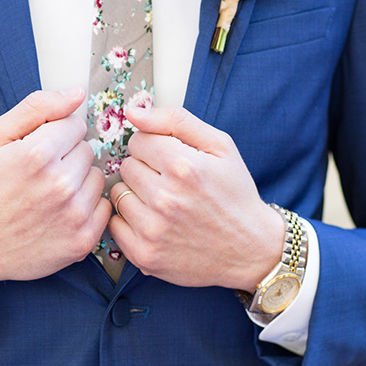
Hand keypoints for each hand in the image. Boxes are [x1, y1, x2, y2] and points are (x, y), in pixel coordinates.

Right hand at [0, 87, 110, 297]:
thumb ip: (37, 107)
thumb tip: (77, 93)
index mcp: (37, 153)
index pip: (74, 124)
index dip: (54, 134)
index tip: (37, 150)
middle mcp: (60, 184)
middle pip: (87, 150)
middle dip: (66, 157)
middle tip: (39, 175)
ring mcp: (73, 215)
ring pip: (97, 177)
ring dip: (78, 181)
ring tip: (48, 194)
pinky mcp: (82, 240)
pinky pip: (103, 207)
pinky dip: (85, 208)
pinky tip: (60, 213)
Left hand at [108, 105, 283, 289]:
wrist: (251, 249)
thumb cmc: (235, 193)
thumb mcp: (219, 145)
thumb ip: (174, 120)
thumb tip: (132, 111)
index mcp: (183, 166)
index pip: (138, 140)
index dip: (154, 147)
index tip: (170, 160)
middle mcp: (166, 199)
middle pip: (126, 166)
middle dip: (145, 170)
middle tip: (171, 183)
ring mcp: (153, 230)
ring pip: (118, 194)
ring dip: (136, 195)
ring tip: (164, 204)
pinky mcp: (144, 254)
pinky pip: (115, 224)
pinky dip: (130, 221)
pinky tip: (154, 222)